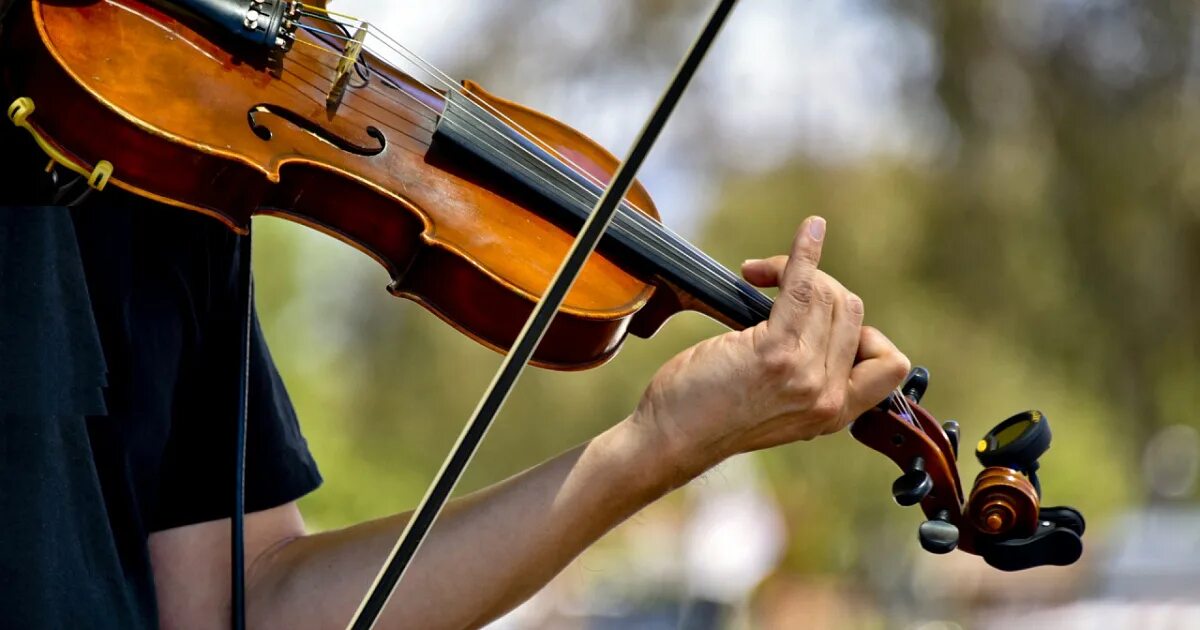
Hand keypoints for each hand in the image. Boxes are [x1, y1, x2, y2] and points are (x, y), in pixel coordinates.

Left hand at [628, 216, 910, 479]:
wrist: (672, 437)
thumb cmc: (711, 413)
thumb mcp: (779, 405)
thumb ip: (809, 375)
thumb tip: (822, 315)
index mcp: (836, 414)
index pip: (890, 364)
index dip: (866, 333)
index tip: (824, 323)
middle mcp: (828, 398)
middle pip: (852, 313)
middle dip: (818, 286)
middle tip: (770, 286)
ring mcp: (805, 376)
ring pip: (829, 296)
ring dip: (794, 270)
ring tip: (759, 275)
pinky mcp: (775, 353)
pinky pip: (803, 288)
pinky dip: (804, 254)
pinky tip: (809, 232)